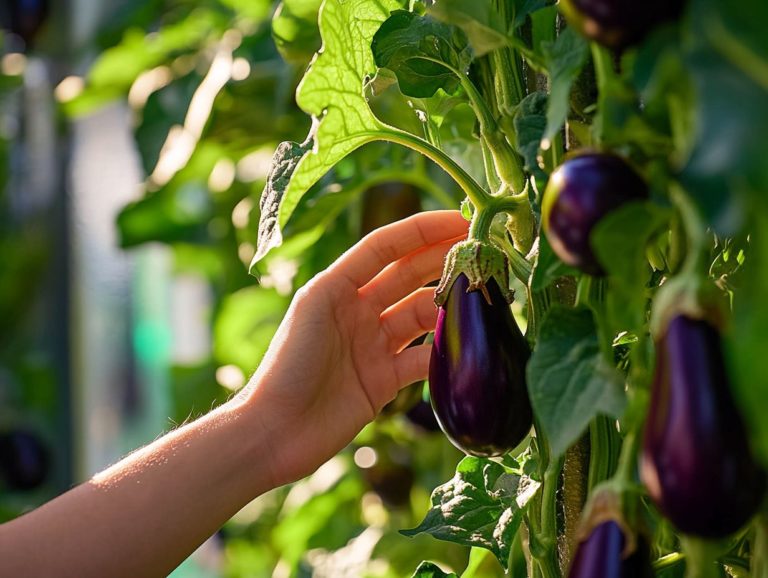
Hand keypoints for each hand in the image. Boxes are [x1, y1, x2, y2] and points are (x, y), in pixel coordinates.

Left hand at [242, 211, 467, 484]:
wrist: (275, 433)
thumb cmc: (287, 364)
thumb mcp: (314, 306)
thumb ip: (351, 279)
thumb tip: (400, 256)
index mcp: (339, 285)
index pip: (387, 247)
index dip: (422, 230)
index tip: (461, 220)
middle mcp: (359, 310)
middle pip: (410, 276)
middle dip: (446, 260)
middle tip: (487, 251)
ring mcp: (374, 345)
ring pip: (422, 315)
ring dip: (451, 305)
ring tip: (487, 296)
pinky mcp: (384, 380)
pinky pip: (423, 359)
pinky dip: (446, 353)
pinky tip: (470, 346)